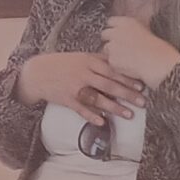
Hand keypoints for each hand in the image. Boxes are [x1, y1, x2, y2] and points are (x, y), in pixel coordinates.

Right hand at [16, 51, 145, 122]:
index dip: (127, 78)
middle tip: (142, 101)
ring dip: (114, 107)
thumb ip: (98, 59)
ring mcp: (75, 87)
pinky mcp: (67, 100)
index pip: (112, 70)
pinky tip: (103, 122)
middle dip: (127, 94)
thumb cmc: (61, 64)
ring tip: (129, 115)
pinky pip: (81, 109)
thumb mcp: (79, 56)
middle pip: (109, 85)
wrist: (37, 73)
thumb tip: (117, 60)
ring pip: (98, 98)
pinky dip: (91, 116)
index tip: (141, 85)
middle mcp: (83, 74)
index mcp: (88, 61)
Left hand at [100, 16, 179, 90]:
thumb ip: (130, 28)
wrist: (159, 64)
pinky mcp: (112, 59)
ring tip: (127, 59)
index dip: (114, 29)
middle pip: (105, 34)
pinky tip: (128, 66)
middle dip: (110, 40)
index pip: (111, 21)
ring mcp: (113, 45)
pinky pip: (110, 62)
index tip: (117, 34)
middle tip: (120, 48)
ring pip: (105, 49)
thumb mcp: (145, 30)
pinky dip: (116, 65)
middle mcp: (117, 31)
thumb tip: (123, 30)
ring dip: (112, 54)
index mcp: (126, 22)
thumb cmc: (157, 49)